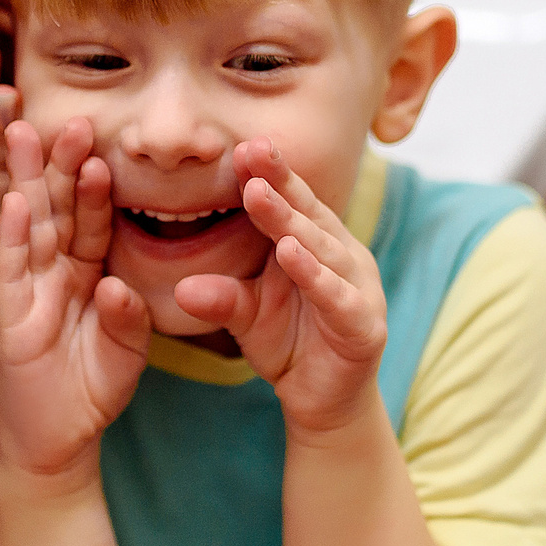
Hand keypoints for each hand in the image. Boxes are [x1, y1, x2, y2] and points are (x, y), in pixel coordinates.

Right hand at [0, 117, 150, 479]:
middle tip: (66, 117)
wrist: (57, 444)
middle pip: (55, 207)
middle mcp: (53, 273)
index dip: (92, 178)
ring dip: (28, 181)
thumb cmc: (91, 392)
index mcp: (84, 271)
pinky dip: (14, 239)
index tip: (98, 135)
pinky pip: (11, 274)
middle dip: (58, 162)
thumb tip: (117, 288)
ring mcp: (27, 292)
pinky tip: (15, 204)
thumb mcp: (126, 353)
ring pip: (28, 228)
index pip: (89, 217)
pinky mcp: (11, 320)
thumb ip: (128, 319)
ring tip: (24, 133)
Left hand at [173, 140, 387, 435]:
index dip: (269, 173)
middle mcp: (342, 256)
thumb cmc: (287, 342)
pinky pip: (338, 297)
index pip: (291, 201)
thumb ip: (221, 296)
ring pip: (322, 250)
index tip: (241, 146)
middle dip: (278, 184)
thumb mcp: (245, 314)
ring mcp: (358, 288)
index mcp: (314, 242)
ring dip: (292, 223)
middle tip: (250, 153)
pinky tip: (293, 256)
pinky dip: (317, 277)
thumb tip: (181, 288)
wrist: (323, 400)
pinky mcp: (364, 325)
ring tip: (261, 197)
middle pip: (307, 215)